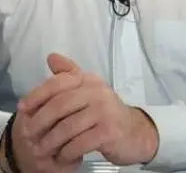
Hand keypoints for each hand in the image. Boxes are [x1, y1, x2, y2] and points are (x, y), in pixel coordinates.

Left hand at [16, 54, 158, 167]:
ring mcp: (105, 111)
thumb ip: (70, 75)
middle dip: (39, 121)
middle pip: (60, 104)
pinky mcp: (109, 132)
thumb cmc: (106, 113)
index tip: (23, 108)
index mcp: (90, 80)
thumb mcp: (89, 90)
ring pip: (67, 127)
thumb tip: (52, 57)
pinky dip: (66, 153)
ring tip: (42, 150)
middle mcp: (98, 92)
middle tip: (28, 135)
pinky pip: (78, 144)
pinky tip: (62, 156)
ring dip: (50, 142)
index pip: (59, 82)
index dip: (37, 94)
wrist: (134, 132)